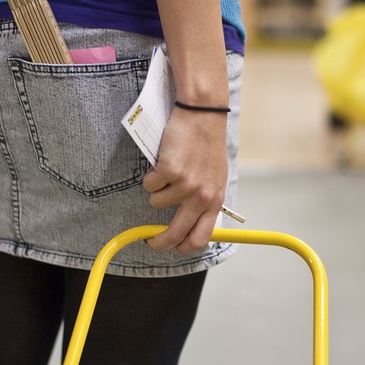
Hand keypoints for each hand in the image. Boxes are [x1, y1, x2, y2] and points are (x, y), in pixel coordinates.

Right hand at [142, 106, 227, 252]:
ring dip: (157, 190)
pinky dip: (151, 175)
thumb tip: (190, 225)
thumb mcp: (214, 178)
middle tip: (149, 240)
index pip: (200, 238)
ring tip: (167, 171)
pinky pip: (149, 185)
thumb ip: (204, 201)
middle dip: (158, 242)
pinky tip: (163, 161)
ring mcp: (185, 185)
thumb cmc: (207, 146)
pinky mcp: (169, 171)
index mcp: (215, 201)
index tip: (172, 246)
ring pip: (156, 203)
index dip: (183, 248)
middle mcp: (201, 197)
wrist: (203, 116)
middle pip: (175, 234)